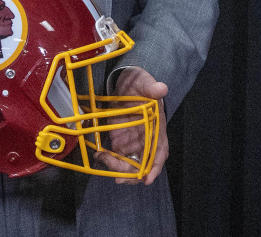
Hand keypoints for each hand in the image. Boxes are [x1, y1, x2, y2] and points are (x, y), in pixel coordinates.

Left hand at [101, 67, 168, 185]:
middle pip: (142, 163)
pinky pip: (116, 156)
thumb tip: (162, 88)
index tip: (146, 180)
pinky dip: (108, 159)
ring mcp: (133, 140)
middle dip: (131, 174)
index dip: (155, 167)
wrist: (125, 81)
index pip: (160, 151)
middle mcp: (146, 138)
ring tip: (102, 157)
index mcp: (157, 128)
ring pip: (128, 163)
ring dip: (117, 167)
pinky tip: (99, 154)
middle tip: (117, 177)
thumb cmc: (139, 83)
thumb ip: (151, 87)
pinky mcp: (120, 139)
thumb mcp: (144, 82)